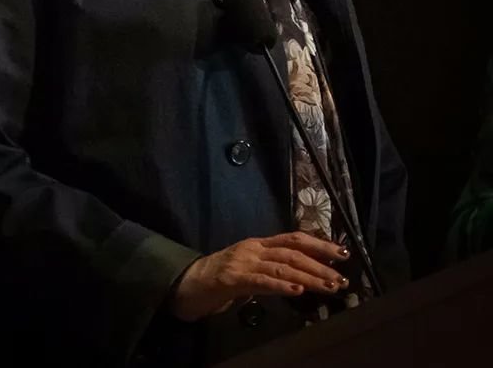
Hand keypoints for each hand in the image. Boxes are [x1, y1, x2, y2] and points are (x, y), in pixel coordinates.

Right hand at [168, 231, 350, 321]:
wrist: (187, 284)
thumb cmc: (219, 280)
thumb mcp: (249, 271)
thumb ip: (271, 271)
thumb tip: (300, 278)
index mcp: (259, 244)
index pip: (294, 239)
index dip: (319, 244)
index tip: (341, 253)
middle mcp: (254, 248)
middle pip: (293, 251)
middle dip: (320, 263)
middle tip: (342, 277)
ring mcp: (243, 261)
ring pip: (282, 266)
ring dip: (309, 277)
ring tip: (329, 287)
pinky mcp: (233, 278)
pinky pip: (262, 281)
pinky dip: (282, 285)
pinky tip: (298, 291)